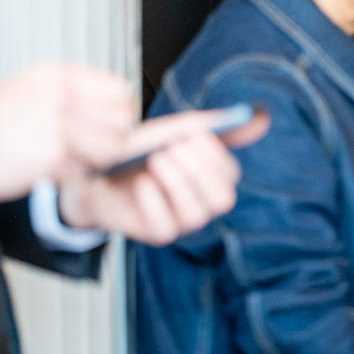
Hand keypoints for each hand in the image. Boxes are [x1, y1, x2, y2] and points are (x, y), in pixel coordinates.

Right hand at [0, 64, 137, 199]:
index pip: (119, 90)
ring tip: (80, 161)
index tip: (113, 122)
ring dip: (101, 159)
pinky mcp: (50, 156)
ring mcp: (56, 125)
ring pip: (112, 146)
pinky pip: (86, 168)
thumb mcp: (30, 92)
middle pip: (122, 118)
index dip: (122, 110)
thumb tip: (118, 106)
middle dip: (117, 137)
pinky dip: (78, 175)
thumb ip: (71, 96)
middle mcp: (60, 96)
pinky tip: (61, 172)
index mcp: (57, 77)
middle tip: (99, 148)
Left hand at [57, 107, 268, 245]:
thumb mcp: (172, 132)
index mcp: (211, 179)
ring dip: (176, 183)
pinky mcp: (157, 233)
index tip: (190, 134)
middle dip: (198, 172)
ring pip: (195, 213)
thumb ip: (212, 126)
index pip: (229, 175)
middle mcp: (202, 203)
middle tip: (170, 148)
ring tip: (154, 160)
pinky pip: (164, 225)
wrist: (94, 174)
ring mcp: (181, 221)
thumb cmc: (138, 152)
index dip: (213, 155)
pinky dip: (154, 201)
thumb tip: (259, 119)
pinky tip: (141, 182)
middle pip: (220, 198)